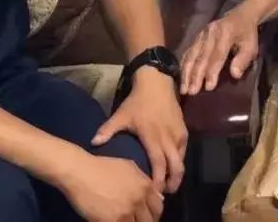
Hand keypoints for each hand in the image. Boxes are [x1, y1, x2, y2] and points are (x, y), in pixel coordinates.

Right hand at [57, 148, 163, 221]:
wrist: (81, 172)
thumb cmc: (103, 167)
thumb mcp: (130, 167)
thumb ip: (145, 181)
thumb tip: (158, 196)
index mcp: (145, 187)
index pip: (158, 207)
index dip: (154, 213)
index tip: (148, 216)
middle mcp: (139, 200)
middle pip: (150, 220)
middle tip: (137, 221)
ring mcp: (125, 212)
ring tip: (125, 221)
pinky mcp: (111, 221)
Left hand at [92, 68, 186, 193]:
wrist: (157, 83)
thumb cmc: (138, 102)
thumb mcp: (121, 115)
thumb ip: (108, 130)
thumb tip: (93, 143)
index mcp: (153, 137)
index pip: (159, 164)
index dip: (158, 180)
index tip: (154, 191)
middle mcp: (168, 138)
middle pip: (176, 166)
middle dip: (173, 181)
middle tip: (166, 193)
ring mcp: (177, 134)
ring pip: (181, 159)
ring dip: (177, 172)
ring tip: (169, 183)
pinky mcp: (183, 129)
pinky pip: (183, 149)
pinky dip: (179, 160)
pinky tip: (173, 165)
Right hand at [180, 5, 259, 95]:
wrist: (240, 16)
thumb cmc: (247, 34)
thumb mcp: (251, 45)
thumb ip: (243, 59)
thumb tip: (235, 75)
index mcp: (225, 33)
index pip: (217, 55)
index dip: (212, 71)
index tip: (209, 87)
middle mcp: (211, 33)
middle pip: (201, 56)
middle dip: (195, 75)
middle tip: (191, 92)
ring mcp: (202, 34)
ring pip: (191, 55)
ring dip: (186, 73)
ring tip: (183, 89)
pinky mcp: (197, 37)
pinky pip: (188, 52)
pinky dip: (183, 65)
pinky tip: (181, 78)